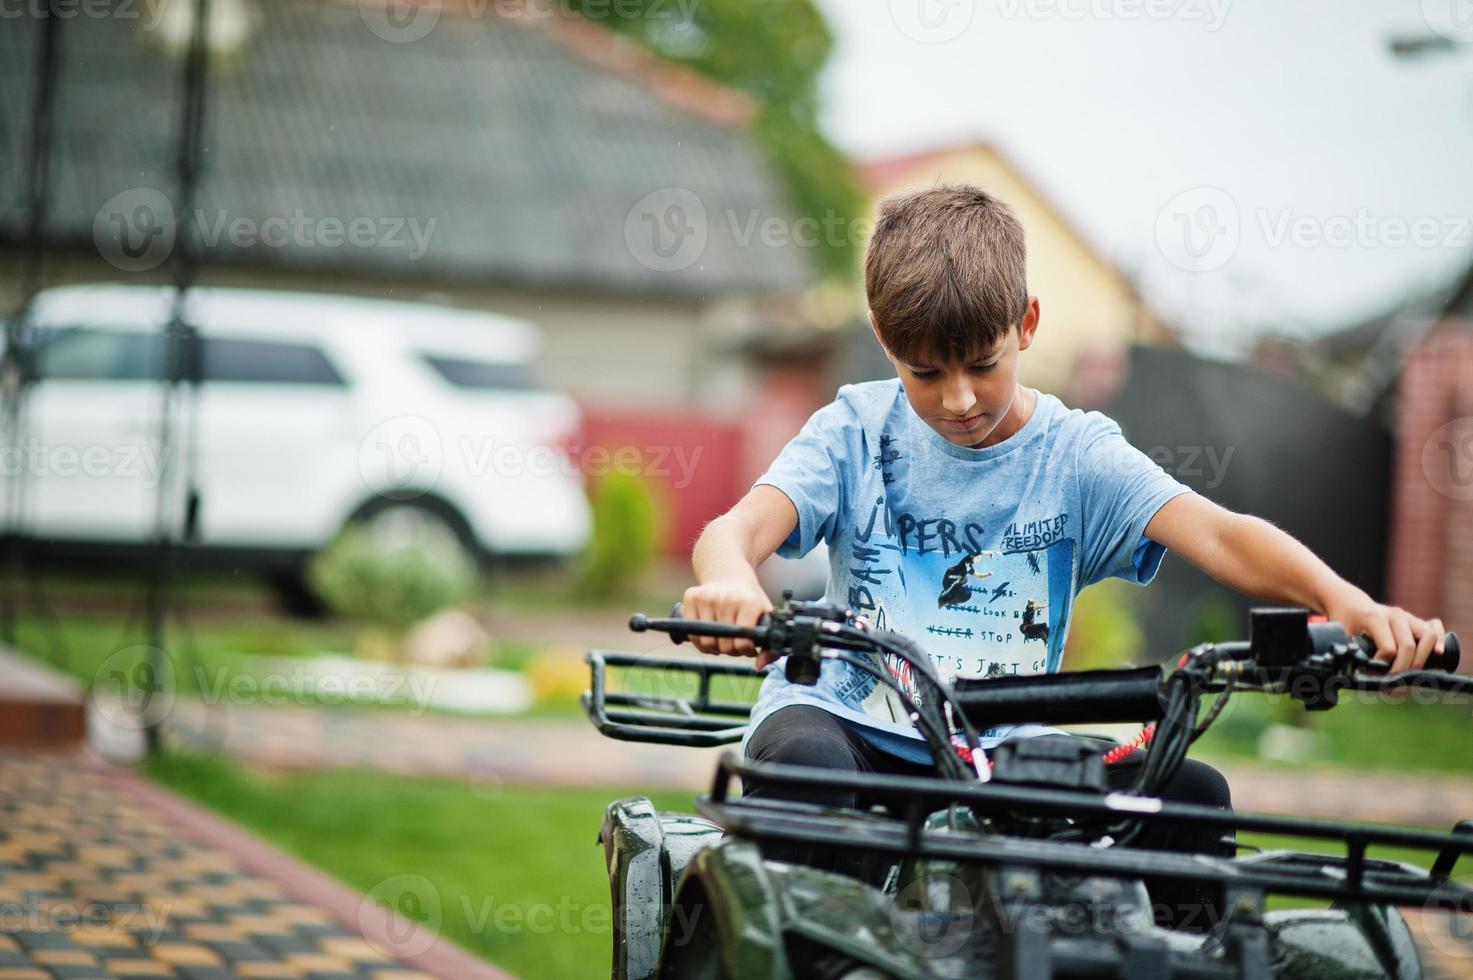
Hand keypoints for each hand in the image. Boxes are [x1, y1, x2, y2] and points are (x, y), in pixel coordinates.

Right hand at [680, 582, 776, 667]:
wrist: (729, 573)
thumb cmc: (748, 598)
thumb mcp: (765, 615)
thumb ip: (769, 644)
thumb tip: (759, 666)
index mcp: (749, 602)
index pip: (743, 641)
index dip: (746, 651)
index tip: (748, 647)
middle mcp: (727, 598)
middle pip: (724, 645)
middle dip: (731, 650)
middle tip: (734, 642)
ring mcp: (707, 597)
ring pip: (706, 642)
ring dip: (714, 648)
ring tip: (722, 639)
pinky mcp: (692, 597)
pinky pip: (691, 634)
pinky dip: (699, 641)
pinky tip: (709, 634)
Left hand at [1324, 590, 1446, 672]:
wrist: (1351, 603)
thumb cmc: (1346, 620)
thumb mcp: (1342, 635)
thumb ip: (1350, 652)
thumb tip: (1355, 676)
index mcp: (1375, 618)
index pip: (1388, 648)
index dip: (1383, 667)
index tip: (1373, 675)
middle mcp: (1395, 615)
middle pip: (1408, 646)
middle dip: (1403, 670)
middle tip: (1393, 685)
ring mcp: (1407, 616)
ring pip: (1427, 636)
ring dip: (1422, 659)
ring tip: (1411, 675)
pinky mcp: (1416, 620)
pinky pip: (1434, 628)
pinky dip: (1440, 640)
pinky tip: (1437, 654)